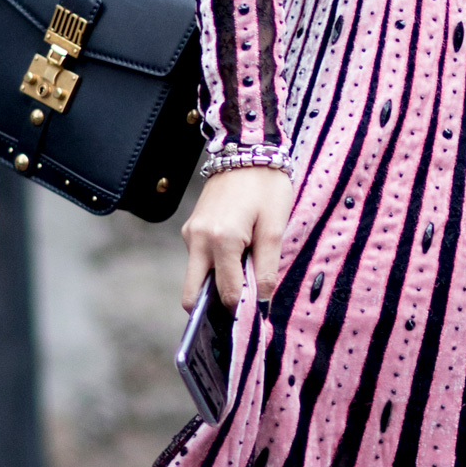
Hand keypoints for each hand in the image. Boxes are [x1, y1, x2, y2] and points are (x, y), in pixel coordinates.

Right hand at [182, 165, 292, 310]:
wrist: (246, 149)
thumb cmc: (266, 186)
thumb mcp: (274, 227)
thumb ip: (266, 268)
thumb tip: (262, 301)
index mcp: (222, 241)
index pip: (225, 293)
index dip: (241, 310)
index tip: (257, 317)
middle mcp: (198, 240)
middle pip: (193, 295)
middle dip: (214, 307)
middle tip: (241, 308)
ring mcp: (190, 233)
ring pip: (196, 277)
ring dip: (217, 283)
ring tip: (246, 273)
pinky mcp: (191, 227)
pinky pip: (199, 259)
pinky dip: (215, 266)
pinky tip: (238, 255)